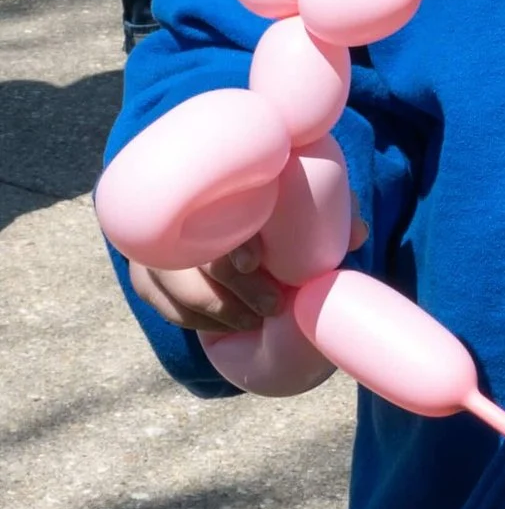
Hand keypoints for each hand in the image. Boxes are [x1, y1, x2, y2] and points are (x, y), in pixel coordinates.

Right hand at [126, 211, 367, 333]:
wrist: (237, 209)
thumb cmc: (282, 204)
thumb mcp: (312, 205)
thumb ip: (334, 214)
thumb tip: (356, 234)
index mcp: (223, 185)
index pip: (213, 214)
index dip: (230, 243)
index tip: (253, 262)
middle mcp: (180, 211)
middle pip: (190, 256)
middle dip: (231, 288)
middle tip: (271, 306)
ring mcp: (156, 241)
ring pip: (166, 282)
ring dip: (211, 309)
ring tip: (251, 320)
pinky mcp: (144, 268)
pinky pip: (155, 298)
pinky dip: (189, 316)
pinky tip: (221, 323)